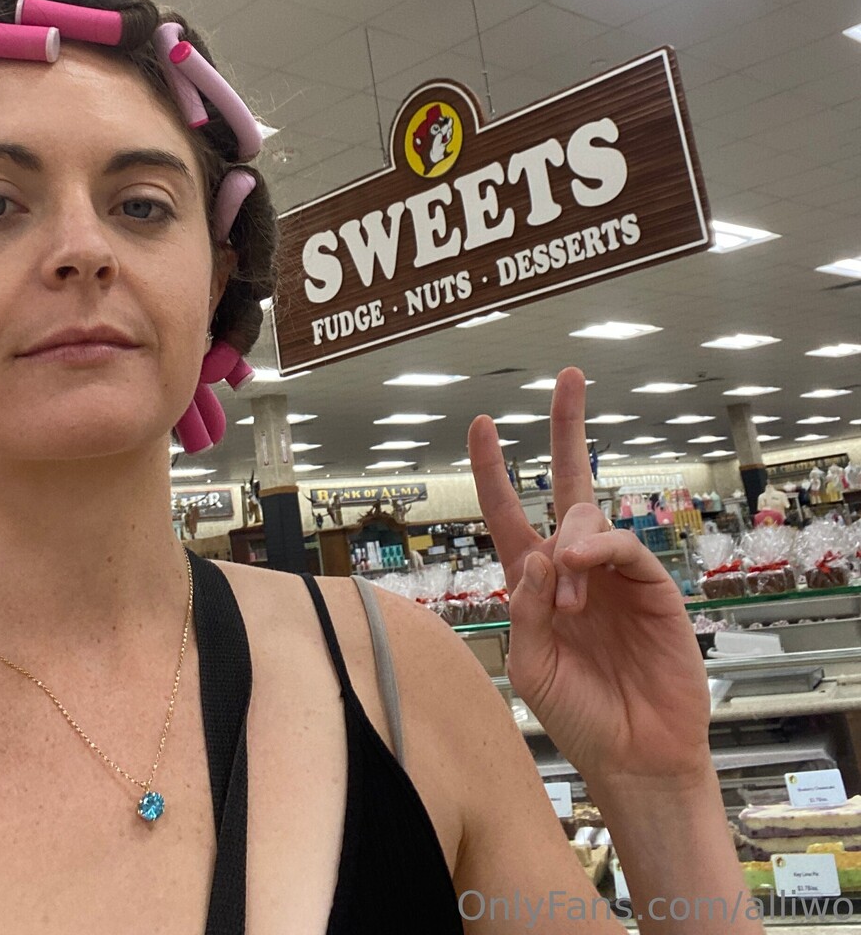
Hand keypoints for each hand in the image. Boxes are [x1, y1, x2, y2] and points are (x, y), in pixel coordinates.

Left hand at [468, 367, 710, 791]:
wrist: (634, 756)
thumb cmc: (578, 713)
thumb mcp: (530, 666)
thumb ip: (524, 611)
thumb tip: (536, 555)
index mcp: (535, 580)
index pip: (509, 511)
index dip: (494, 469)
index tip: (482, 424)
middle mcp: (573, 566)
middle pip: (568, 484)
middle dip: (566, 428)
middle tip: (568, 377)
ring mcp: (613, 572)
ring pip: (587, 517)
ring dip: (570, 548)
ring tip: (569, 604)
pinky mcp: (650, 585)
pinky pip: (623, 546)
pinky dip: (598, 549)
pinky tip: (582, 568)